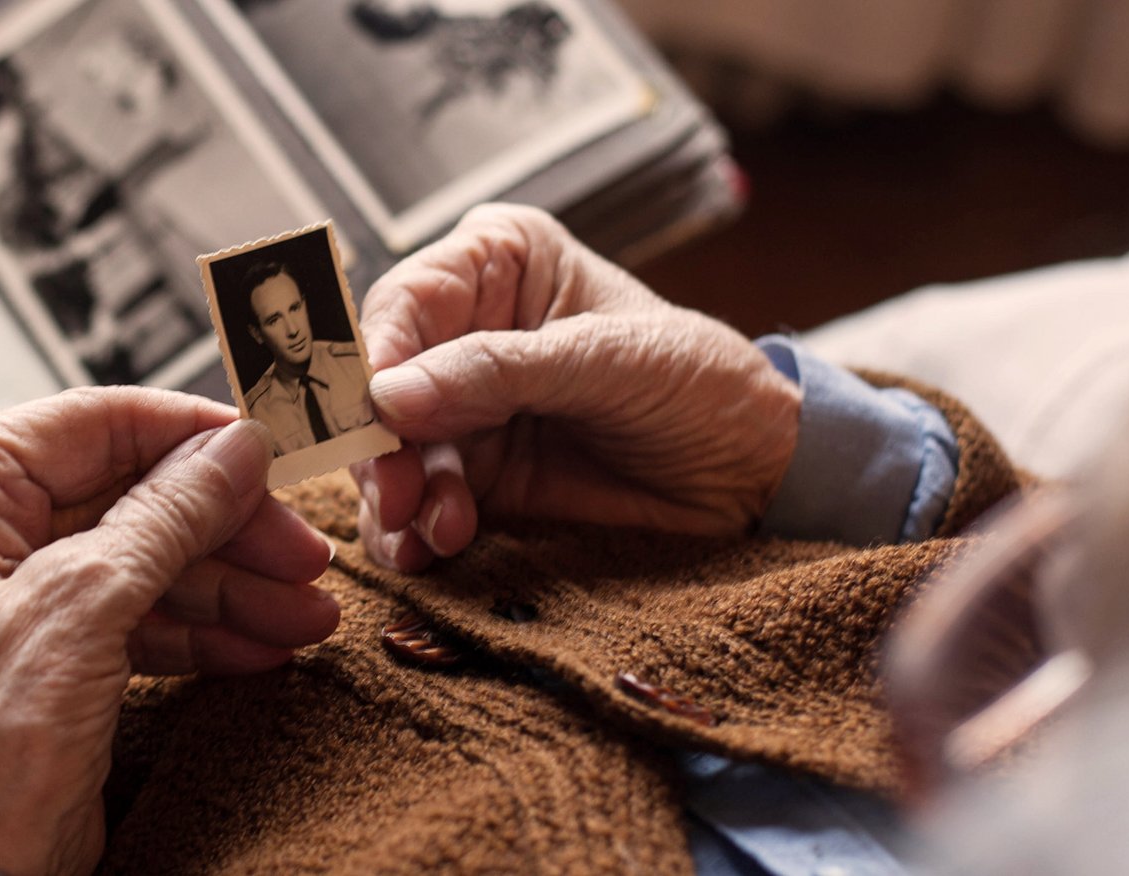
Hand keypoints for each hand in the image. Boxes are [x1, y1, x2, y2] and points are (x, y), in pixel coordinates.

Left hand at [0, 388, 336, 875]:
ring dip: (226, 587)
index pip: (88, 423)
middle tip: (303, 553)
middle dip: (223, 532)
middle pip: (123, 492)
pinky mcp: (31, 643)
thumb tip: (236, 450)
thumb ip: (168, 515)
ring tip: (304, 613)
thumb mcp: (85, 608)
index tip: (270, 449)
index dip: (191, 436)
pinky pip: (125, 610)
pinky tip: (258, 646)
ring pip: (135, 556)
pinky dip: (193, 629)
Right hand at [353, 204, 801, 569]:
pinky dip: (411, 532)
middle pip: (378, 384)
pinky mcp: (474, 478)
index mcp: (496, 263)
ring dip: (398, 497)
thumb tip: (389, 395)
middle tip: (397, 495)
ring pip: (388, 452)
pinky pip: (415, 505)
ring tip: (437, 530)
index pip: (405, 302)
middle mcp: (465, 330)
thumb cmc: (701, 383)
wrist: (757, 476)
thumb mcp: (607, 363)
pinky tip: (432, 549)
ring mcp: (464, 409)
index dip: (374, 359)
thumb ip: (497, 373)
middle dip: (380, 445)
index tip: (371, 415)